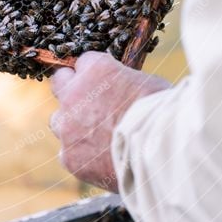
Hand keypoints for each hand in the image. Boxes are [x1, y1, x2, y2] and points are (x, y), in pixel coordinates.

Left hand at [50, 51, 169, 191]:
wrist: (159, 152)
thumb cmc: (163, 114)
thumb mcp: (149, 85)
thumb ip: (126, 84)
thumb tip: (125, 89)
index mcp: (96, 69)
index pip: (84, 61)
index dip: (95, 74)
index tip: (104, 83)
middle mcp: (74, 93)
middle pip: (60, 83)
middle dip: (71, 90)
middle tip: (87, 103)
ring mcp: (68, 126)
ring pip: (58, 120)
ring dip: (71, 125)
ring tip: (95, 138)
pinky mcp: (70, 156)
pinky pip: (67, 152)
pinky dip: (81, 155)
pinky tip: (100, 161)